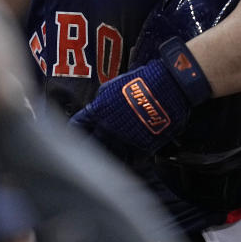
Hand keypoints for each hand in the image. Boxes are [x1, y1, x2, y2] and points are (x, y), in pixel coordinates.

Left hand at [69, 37, 210, 157]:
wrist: (169, 86)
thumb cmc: (142, 81)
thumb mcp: (113, 85)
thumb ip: (101, 100)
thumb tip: (96, 108)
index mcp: (99, 111)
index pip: (78, 126)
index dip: (75, 130)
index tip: (71, 135)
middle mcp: (109, 128)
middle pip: (91, 146)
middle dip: (87, 149)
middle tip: (85, 154)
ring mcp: (126, 140)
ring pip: (111, 157)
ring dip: (108, 158)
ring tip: (107, 161)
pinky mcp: (143, 147)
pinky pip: (132, 160)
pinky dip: (129, 161)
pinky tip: (128, 160)